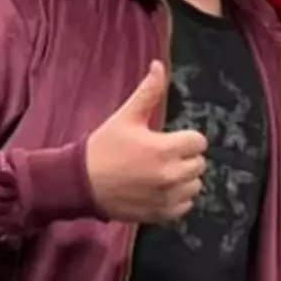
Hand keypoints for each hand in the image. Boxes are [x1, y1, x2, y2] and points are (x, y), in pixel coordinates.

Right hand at [85, 62, 208, 223]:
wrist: (80, 183)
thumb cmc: (103, 148)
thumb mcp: (126, 117)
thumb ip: (148, 92)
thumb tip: (159, 66)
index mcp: (165, 149)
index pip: (199, 141)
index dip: (186, 138)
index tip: (170, 139)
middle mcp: (171, 175)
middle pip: (199, 163)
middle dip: (186, 157)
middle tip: (164, 155)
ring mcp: (168, 197)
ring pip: (195, 185)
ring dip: (184, 179)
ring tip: (162, 173)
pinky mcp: (162, 214)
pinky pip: (185, 206)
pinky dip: (177, 198)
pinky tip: (160, 189)